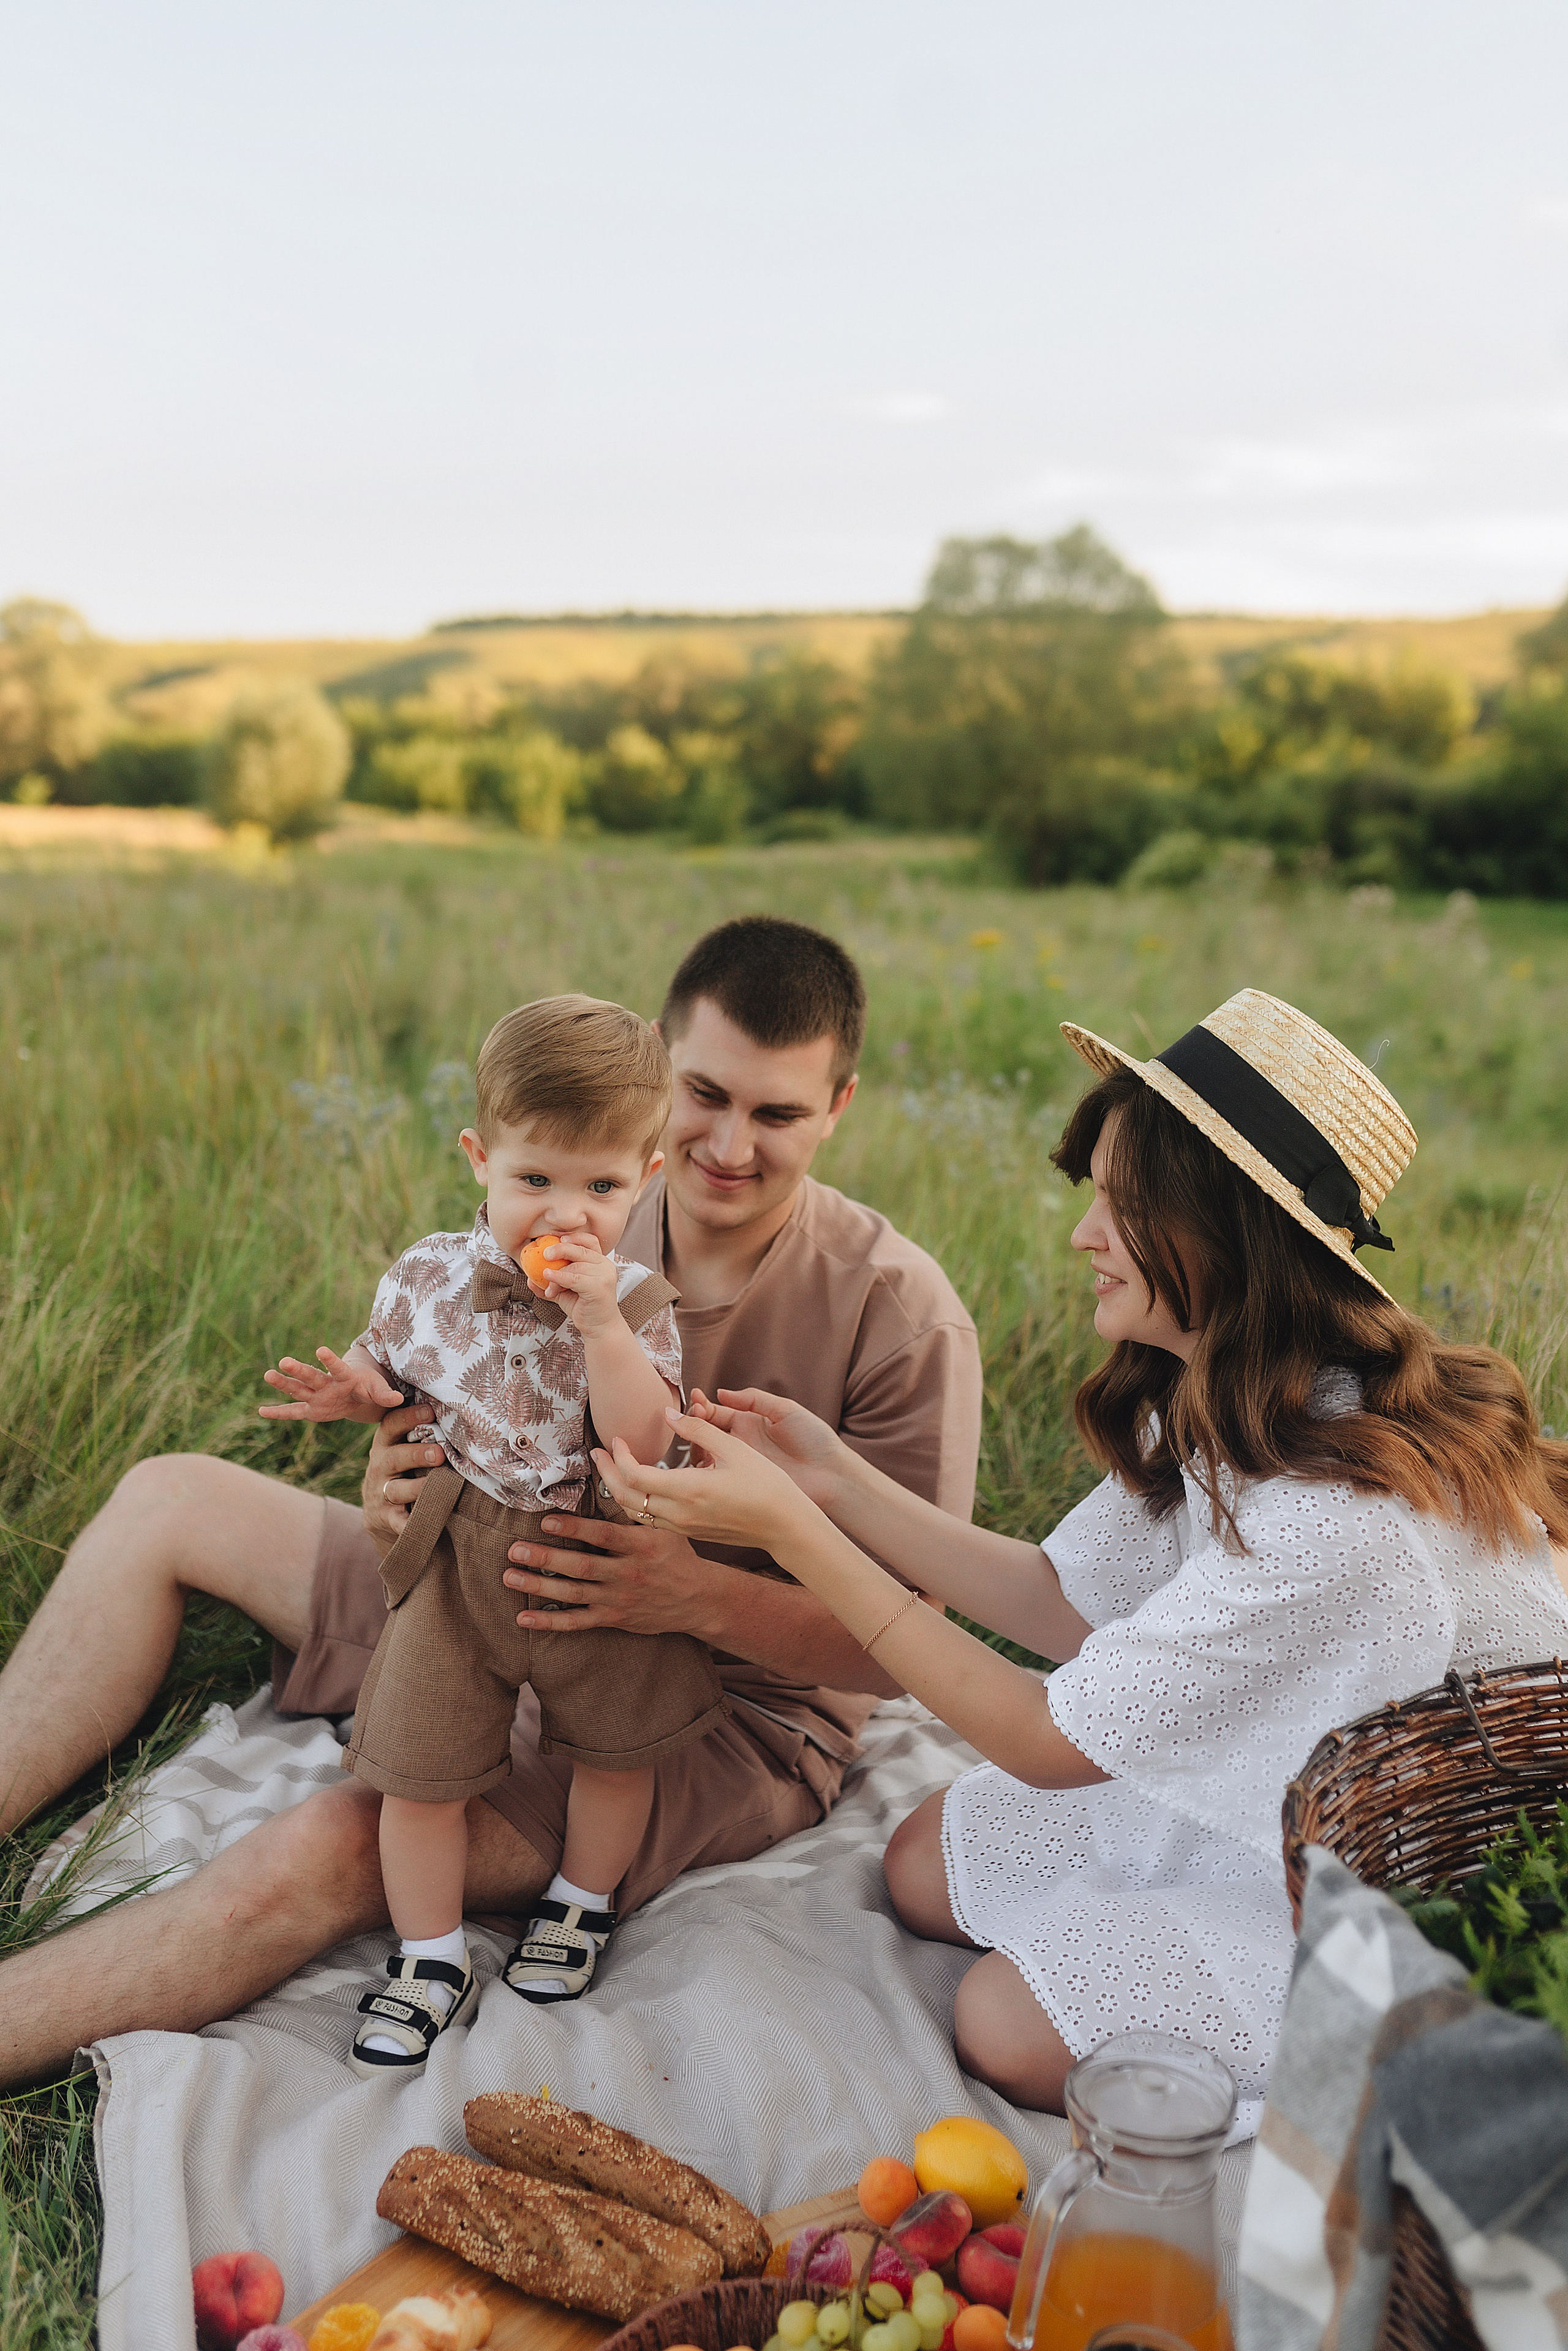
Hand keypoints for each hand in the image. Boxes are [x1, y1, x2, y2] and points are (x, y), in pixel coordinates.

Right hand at [260, 1348, 402, 1423]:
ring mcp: (317, 1396)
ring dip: (284, 1383)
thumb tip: (398, 1399)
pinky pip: (293, 1412)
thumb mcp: (378, 1391)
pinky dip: (279, 1413)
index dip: (331, 1360)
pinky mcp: (311, 1409)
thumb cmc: (368, 1387)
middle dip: (299, 1370)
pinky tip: (261, 1411)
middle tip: (284, 1361)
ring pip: (299, 1389)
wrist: (358, 1392)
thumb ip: (385, 1395)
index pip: (337, 1368)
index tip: (320, 1349)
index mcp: (345, 1378)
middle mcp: (327, 1384)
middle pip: (312, 1377)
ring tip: (268, 1374)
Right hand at [362, 1404, 446, 1544]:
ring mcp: (381, 1493)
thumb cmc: (403, 1470)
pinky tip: (424, 1524)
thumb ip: (420, 1432)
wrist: (379, 1512)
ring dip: (418, 1488)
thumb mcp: (402, 1449)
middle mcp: (380, 1467)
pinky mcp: (386, 1518)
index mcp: (386, 1444)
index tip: (430, 1411)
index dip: (409, 1416)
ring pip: (397, 1490)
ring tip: (439, 1485)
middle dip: (416, 1454)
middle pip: (395, 1458)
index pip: (391, 1425)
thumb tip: (454, 1408)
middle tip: (439, 1453)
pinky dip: (409, 1525)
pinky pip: (398, 1522)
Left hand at [502, 1513, 718, 1634]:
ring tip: (510, 1576)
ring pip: (574, 1594)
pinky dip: (550, 1621)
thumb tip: (610, 1464)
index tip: (547, 1522)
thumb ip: (635, 1503)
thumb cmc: (675, 1554)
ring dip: (539, 1586)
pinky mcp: (613, 1618)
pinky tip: (524, 1618)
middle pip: (582, 1567)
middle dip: (546, 1558)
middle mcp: (628, 1574)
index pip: (604, 1536)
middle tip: (516, 1550)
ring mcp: (618, 1599)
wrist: (697, 1598)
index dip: (575, 1530)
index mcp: (641, 1546)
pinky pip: (577, 1622)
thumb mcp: (664, 1525)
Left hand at [531, 1235, 618, 1334]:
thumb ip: (550, 1283)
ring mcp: (604, 1276)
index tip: (557, 1239)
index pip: (590, 1241)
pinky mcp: (599, 1287)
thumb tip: (529, 1279)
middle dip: (560, 1249)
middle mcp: (605, 1266)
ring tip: (548, 1286)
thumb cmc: (583, 1307)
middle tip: (544, 1253)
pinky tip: (549, 1278)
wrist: (599, 1328)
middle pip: (581, 1249)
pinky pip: (575, 1277)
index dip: (574, 1237)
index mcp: (600, 1262)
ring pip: (575, 1265)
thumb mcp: (564, 1292)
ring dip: (557, 1274)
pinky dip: (559, 1277)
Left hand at [591, 1411, 816, 1550]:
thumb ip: (698, 1429)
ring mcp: (683, 1527)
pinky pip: (651, 1520)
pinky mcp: (689, 1533)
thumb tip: (667, 1413)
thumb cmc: (766, 1485)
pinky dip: (636, 1503)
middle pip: (625, 1498)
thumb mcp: (734, 1449)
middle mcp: (680, 1514)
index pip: (634, 1476)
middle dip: (606, 1474)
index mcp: (688, 1490)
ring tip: (611, 1469)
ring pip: (635, 1513)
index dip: (619, 1456)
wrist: (785, 1526)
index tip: (616, 1439)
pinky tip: (639, 1487)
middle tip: (597, 1453)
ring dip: (618, 1490)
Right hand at [684, 1385, 851, 1509]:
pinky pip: (717, 1478)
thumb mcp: (786, 1410)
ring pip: (706, 1455)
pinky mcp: (743, 1485)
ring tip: (694, 1441)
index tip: (695, 1402)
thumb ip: (754, 1400)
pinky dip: (704, 1472)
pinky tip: (700, 1467)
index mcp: (749, 1421)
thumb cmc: (814, 1439)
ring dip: (695, 1447)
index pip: (716, 1412)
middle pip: (706, 1433)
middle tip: (692, 1419)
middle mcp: (740, 1442)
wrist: (832, 1475)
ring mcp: (740, 1464)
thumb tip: (721, 1392)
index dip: (702, 1407)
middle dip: (694, 1424)